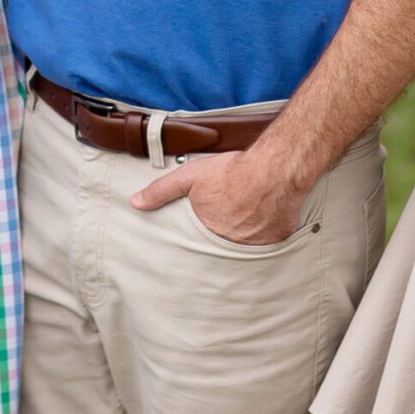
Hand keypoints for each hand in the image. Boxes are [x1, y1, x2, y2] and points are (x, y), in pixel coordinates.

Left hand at [128, 149, 307, 245]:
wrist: (273, 169)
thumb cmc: (232, 172)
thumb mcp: (189, 176)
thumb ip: (161, 190)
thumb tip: (136, 202)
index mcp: (209, 232)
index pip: (200, 243)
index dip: (204, 233)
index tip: (208, 227)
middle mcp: (232, 243)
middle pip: (225, 243)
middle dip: (226, 233)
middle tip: (231, 217)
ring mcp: (257, 244)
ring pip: (248, 244)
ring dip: (246, 234)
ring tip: (248, 215)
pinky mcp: (279, 238)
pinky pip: (271, 239)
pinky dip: (268, 231)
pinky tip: (267, 215)